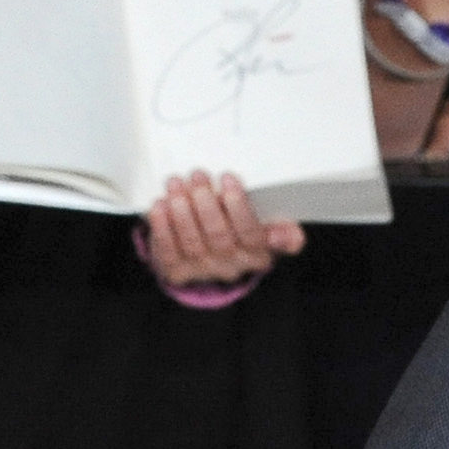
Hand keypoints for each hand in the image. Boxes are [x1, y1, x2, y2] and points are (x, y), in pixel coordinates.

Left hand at [146, 168, 305, 290]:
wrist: (209, 259)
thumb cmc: (238, 234)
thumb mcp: (265, 230)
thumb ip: (281, 229)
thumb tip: (288, 235)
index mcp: (257, 254)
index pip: (251, 233)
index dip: (238, 206)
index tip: (228, 178)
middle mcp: (232, 266)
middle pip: (219, 236)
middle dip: (206, 203)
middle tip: (198, 177)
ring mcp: (202, 270)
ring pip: (192, 242)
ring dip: (182, 211)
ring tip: (176, 185)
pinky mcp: (178, 271)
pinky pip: (168, 251)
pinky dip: (162, 227)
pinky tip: (160, 207)